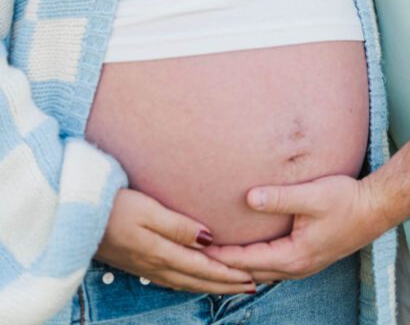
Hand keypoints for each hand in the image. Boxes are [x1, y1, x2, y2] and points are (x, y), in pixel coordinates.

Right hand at [97, 189, 255, 292]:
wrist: (76, 216)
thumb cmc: (113, 206)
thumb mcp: (148, 211)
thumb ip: (179, 226)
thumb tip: (210, 239)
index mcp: (161, 254)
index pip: (204, 268)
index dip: (229, 274)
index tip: (252, 276)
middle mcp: (156, 266)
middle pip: (198, 279)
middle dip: (226, 284)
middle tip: (251, 285)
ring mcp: (145, 267)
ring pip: (185, 282)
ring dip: (210, 284)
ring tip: (230, 285)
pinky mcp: (137, 263)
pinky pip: (172, 279)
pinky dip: (190, 281)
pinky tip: (194, 278)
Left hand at [206, 175, 385, 281]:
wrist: (375, 208)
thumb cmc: (346, 199)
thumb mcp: (311, 195)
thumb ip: (279, 198)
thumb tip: (248, 198)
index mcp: (293, 256)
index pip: (246, 261)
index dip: (220, 256)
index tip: (195, 249)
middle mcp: (295, 267)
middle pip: (249, 273)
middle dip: (223, 266)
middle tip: (194, 257)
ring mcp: (302, 265)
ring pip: (260, 272)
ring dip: (237, 266)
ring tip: (213, 257)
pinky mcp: (306, 256)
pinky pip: (271, 265)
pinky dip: (253, 261)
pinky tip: (244, 251)